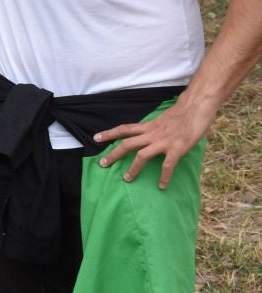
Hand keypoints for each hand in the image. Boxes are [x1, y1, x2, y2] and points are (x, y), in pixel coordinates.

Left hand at [94, 99, 213, 187]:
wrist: (197, 106)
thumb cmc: (184, 112)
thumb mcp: (164, 119)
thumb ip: (156, 128)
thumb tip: (152, 134)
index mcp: (149, 126)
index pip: (124, 129)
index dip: (109, 133)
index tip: (96, 138)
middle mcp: (152, 134)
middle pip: (127, 144)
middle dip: (113, 154)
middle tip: (102, 164)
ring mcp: (163, 141)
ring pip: (142, 156)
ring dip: (133, 168)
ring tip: (127, 179)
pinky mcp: (177, 148)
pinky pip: (167, 165)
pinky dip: (164, 176)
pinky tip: (162, 186)